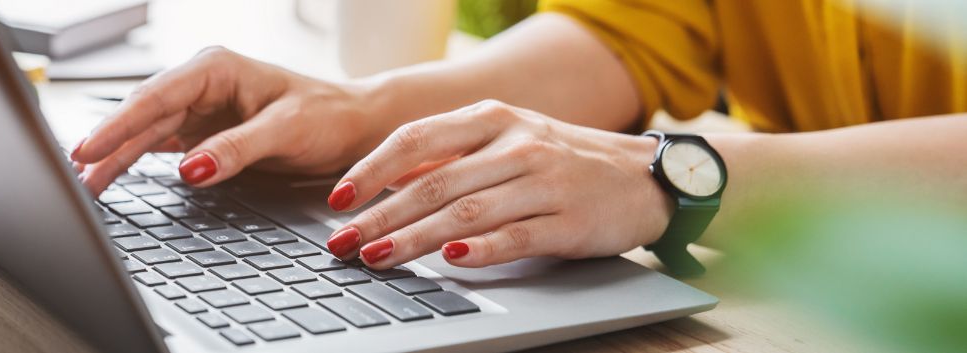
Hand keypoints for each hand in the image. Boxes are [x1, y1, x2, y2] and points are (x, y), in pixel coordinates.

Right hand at [70, 47, 384, 195]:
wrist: (352, 127)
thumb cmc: (327, 117)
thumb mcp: (284, 131)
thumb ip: (237, 149)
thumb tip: (190, 168)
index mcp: (216, 69)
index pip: (156, 97)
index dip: (118, 124)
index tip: (89, 148)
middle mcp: (202, 85)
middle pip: (141, 115)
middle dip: (106, 144)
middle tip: (75, 175)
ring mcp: (199, 108)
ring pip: (144, 133)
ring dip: (115, 157)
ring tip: (85, 183)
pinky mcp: (202, 132)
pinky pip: (158, 145)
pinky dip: (134, 161)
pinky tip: (110, 176)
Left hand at [324, 100, 673, 268]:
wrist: (644, 176)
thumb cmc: (564, 160)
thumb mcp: (507, 140)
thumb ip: (453, 156)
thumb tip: (388, 181)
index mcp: (493, 118)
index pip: (417, 138)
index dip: (371, 169)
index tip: (338, 199)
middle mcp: (515, 144)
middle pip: (434, 181)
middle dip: (380, 214)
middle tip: (343, 242)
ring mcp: (544, 181)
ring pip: (466, 211)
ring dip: (415, 237)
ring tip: (378, 256)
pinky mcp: (568, 220)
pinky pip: (516, 236)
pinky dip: (479, 250)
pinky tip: (449, 262)